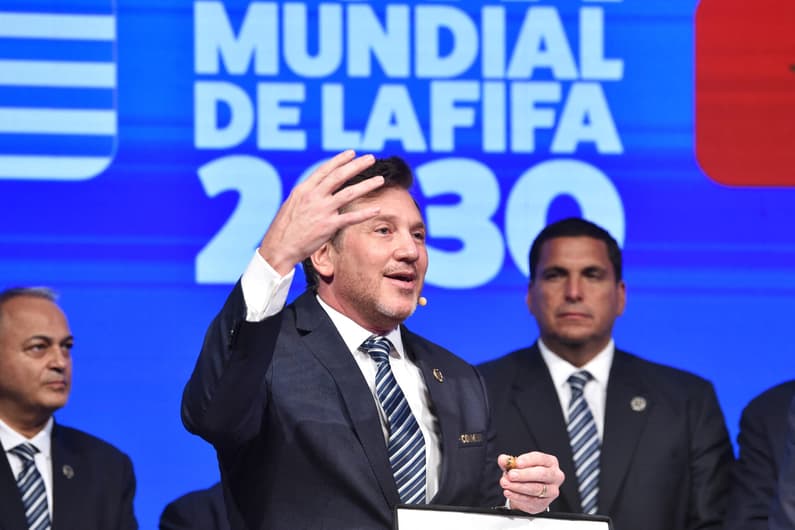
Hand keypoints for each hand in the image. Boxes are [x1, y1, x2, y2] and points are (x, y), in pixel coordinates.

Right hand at [258, 150, 383, 274]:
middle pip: (339, 176)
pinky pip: (351, 217)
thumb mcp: (292, 205)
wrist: (279, 248)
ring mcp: (322, 210)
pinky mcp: (328, 226)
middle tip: (370, 158)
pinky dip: (365, 213)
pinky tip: (377, 209)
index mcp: (303, 189)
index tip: (352, 153)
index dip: (340, 160)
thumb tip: (316, 190)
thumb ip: (306, 196)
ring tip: (380, 179)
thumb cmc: (283, 229)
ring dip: (366, 185)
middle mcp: (314, 196)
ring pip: (349, 193)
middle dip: (357, 165)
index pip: (325, 170)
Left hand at [498, 452, 564, 513]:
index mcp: (550, 462)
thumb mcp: (518, 465)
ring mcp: (551, 491)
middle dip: (524, 474)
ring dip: (518, 486)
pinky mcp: (544, 503)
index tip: (517, 462)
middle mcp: (555, 476)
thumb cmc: (527, 474)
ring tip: (505, 483)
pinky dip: (517, 496)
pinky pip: (530, 500)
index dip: (528, 460)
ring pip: (536, 489)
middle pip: (542, 474)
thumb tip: (502, 459)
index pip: (541, 459)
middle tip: (511, 475)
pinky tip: (508, 492)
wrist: (529, 492)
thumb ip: (510, 461)